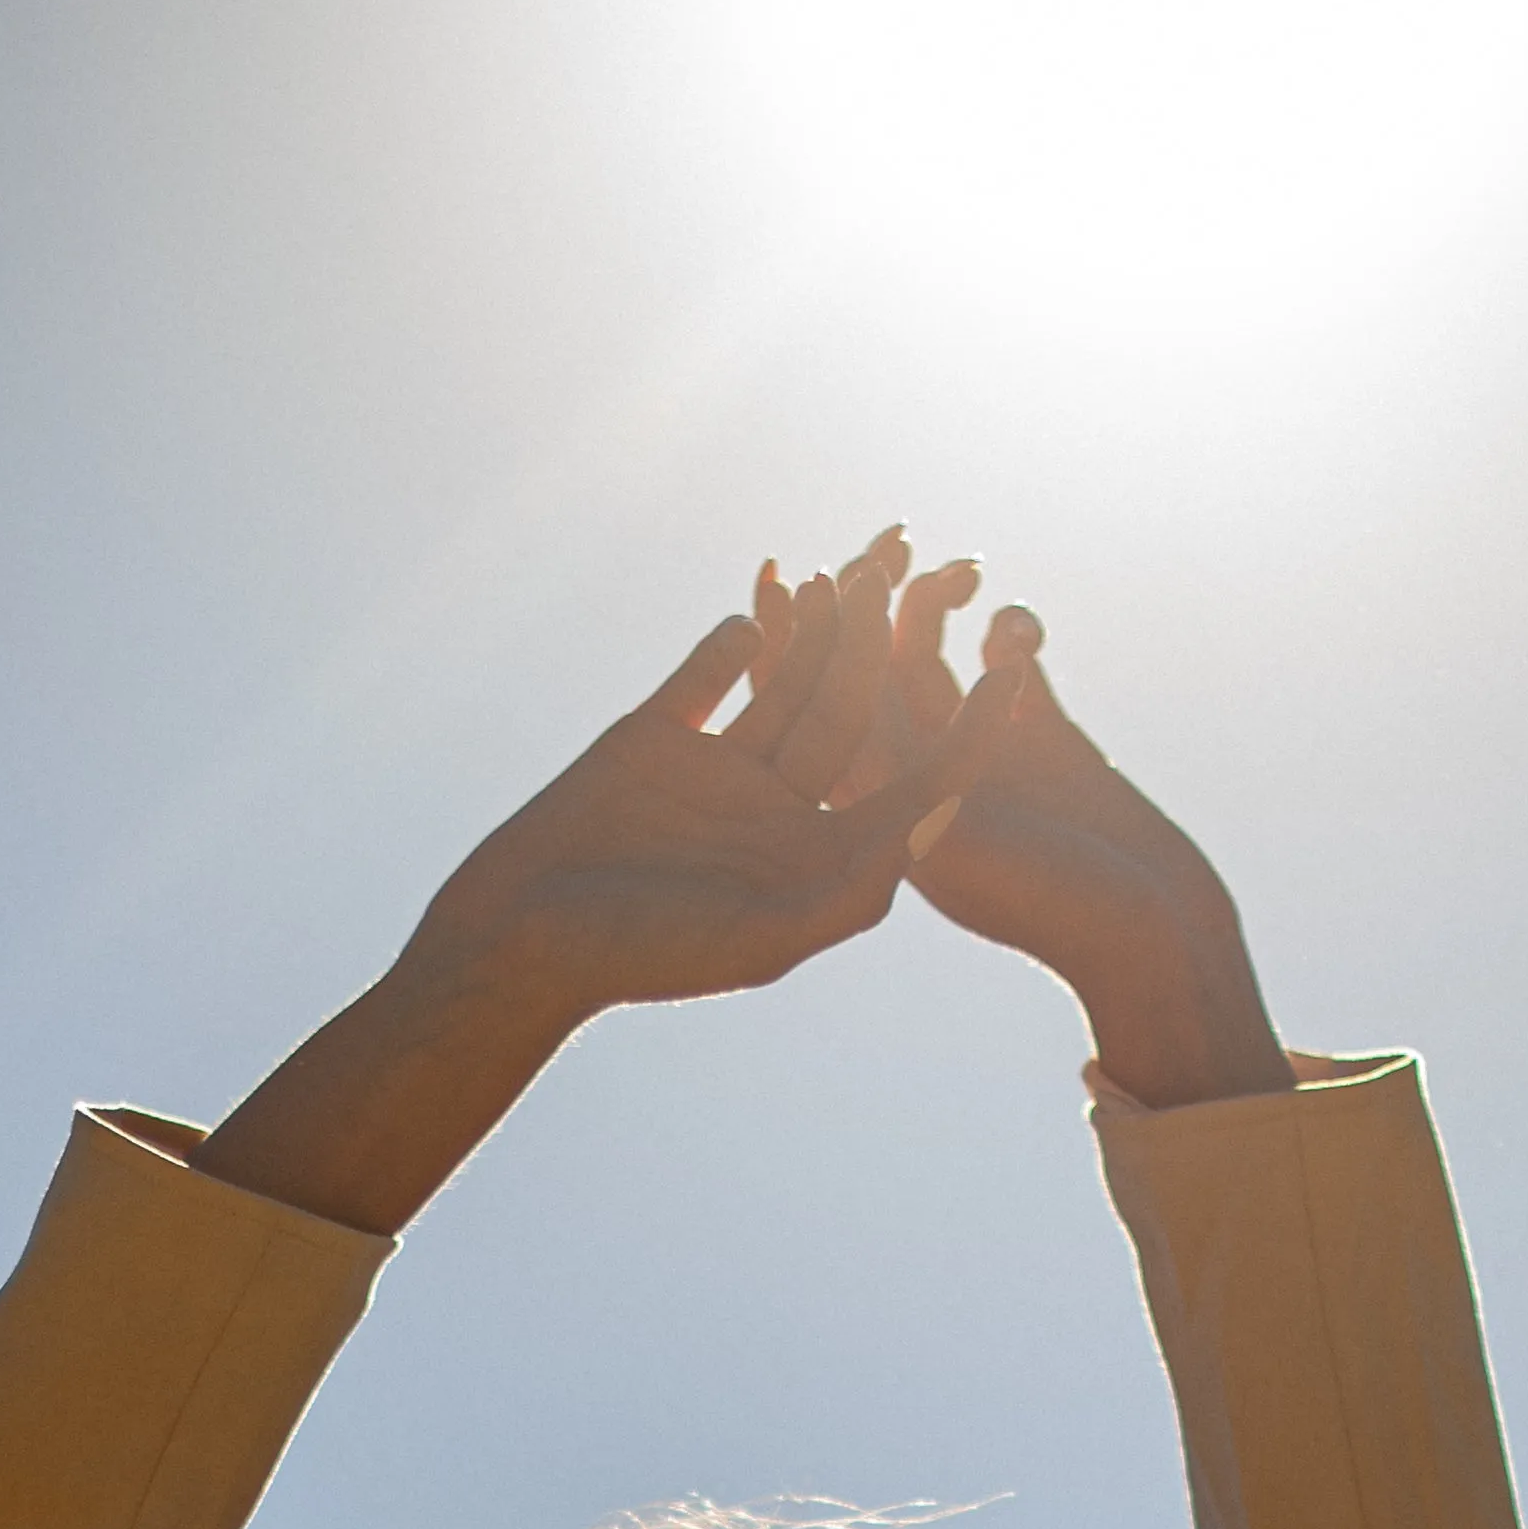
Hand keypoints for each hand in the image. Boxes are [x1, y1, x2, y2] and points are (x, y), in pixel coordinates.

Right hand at [197, 532, 1030, 1230]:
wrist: (514, 942)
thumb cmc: (637, 957)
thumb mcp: (759, 938)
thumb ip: (847, 887)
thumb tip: (933, 824)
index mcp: (816, 861)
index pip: (910, 785)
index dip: (965, 733)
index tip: (1013, 674)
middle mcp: (776, 812)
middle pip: (848, 716)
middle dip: (877, 649)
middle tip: (907, 577)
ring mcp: (717, 770)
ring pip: (785, 683)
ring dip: (816, 629)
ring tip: (848, 571)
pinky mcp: (654, 736)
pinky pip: (708, 674)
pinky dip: (736, 640)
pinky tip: (762, 611)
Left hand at [830, 566, 1290, 1110]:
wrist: (1153, 935)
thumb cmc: (1055, 911)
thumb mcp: (961, 851)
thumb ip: (901, 786)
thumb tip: (837, 720)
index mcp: (874, 813)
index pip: (811, 714)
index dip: (791, 645)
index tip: (789, 576)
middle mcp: (914, 778)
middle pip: (863, 668)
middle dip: (869, 599)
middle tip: (887, 540)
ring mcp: (977, 752)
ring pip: (932, 652)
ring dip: (938, 602)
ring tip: (964, 571)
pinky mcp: (1042, 736)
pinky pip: (1009, 658)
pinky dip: (1011, 630)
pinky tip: (1023, 629)